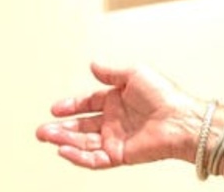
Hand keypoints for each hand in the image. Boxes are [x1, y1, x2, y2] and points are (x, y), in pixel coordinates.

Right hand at [35, 63, 199, 168]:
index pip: (89, 103)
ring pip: (83, 142)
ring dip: (64, 140)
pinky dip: (77, 156)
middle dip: (61, 128)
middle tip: (43, 129)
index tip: (55, 108)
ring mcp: (117, 138)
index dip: (71, 106)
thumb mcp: (135, 74)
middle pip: (82, 126)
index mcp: (119, 100)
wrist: (180, 119)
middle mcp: (116, 120)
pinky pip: (94, 158)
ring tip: (47, 137)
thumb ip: (111, 72)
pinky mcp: (120, 154)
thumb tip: (93, 64)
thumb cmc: (165, 95)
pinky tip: (64, 149)